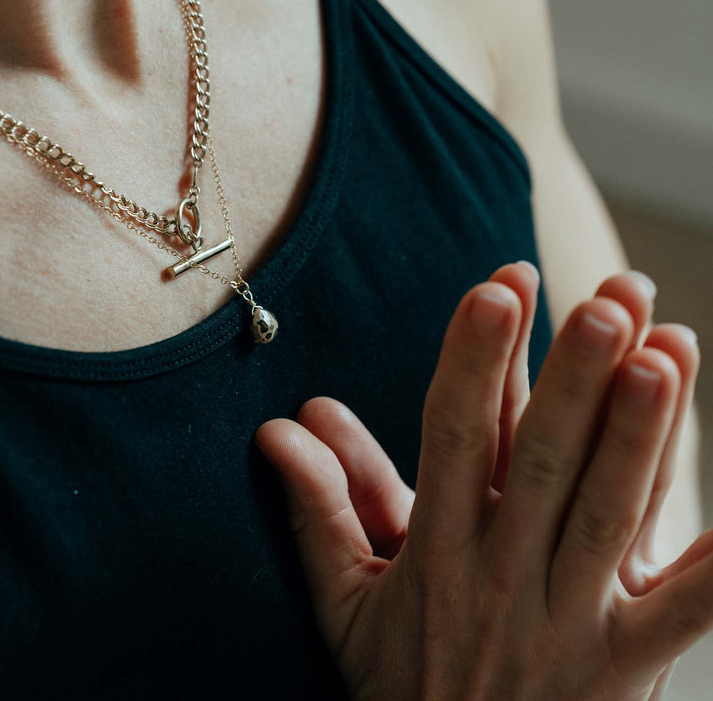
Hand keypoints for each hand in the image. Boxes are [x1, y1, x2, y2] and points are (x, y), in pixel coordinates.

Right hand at [256, 265, 708, 699]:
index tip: (498, 289)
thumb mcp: (343, 601)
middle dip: (575, 379)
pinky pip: (686, 612)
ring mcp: (573, 621)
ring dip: (644, 433)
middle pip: (544, 463)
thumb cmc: (401, 688)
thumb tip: (279, 427)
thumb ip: (319, 506)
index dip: (476, 362)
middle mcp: (506, 574)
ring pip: (612, 514)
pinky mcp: (628, 664)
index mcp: (436, 551)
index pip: (454, 437)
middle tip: (605, 302)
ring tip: (670, 350)